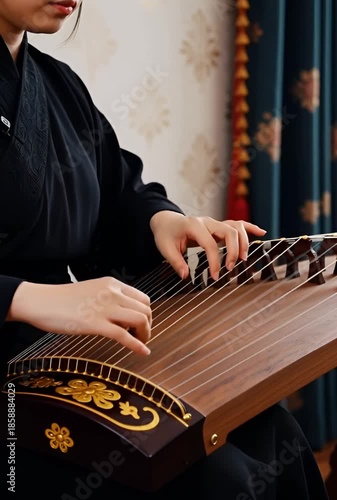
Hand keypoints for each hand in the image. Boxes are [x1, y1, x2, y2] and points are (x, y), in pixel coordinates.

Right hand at [7, 277, 151, 355]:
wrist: (41, 302)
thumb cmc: (63, 299)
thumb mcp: (93, 292)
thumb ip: (110, 300)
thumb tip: (125, 317)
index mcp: (113, 284)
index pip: (143, 298)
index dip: (147, 315)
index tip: (141, 326)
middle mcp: (113, 293)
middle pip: (146, 309)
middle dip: (148, 326)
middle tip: (141, 337)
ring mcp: (105, 308)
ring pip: (140, 320)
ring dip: (145, 335)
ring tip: (140, 344)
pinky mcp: (95, 324)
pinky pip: (124, 335)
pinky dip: (137, 345)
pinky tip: (143, 353)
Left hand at [150, 211, 265, 279]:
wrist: (167, 221)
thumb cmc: (166, 234)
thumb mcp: (165, 248)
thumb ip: (176, 261)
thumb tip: (185, 276)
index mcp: (194, 226)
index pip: (210, 244)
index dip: (215, 261)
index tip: (215, 276)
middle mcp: (207, 222)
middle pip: (229, 231)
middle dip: (233, 250)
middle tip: (231, 268)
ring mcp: (214, 222)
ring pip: (236, 227)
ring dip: (243, 242)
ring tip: (244, 259)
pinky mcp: (219, 226)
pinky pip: (238, 224)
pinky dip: (250, 228)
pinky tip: (262, 233)